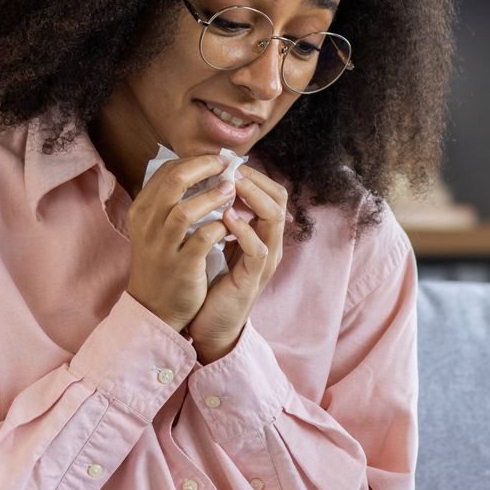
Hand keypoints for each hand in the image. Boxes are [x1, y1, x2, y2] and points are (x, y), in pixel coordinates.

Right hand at [124, 152, 236, 333]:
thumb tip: (198, 168)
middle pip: (174, 181)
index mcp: (141, 210)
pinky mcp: (181, 266)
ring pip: (186, 209)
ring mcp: (162, 246)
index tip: (218, 160)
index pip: (166, 171)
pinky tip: (229, 224)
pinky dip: (219, 227)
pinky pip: (203, 239)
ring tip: (232, 190)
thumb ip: (170, 200)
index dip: (195, 160)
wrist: (154, 307)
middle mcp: (147, 225)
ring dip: (214, 196)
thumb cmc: (162, 261)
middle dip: (205, 168)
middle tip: (228, 166)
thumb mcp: (155, 227)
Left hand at [185, 164, 287, 362]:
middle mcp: (269, 243)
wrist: (211, 326)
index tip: (226, 163)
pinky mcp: (253, 278)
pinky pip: (258, 248)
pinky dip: (244, 230)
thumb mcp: (219, 244)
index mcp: (261, 233)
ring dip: (253, 197)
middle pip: (279, 199)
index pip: (270, 192)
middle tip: (230, 168)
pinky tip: (226, 218)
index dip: (252, 174)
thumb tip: (209, 188)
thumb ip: (222, 220)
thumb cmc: (212, 284)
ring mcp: (264, 261)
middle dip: (256, 179)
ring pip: (274, 218)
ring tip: (232, 184)